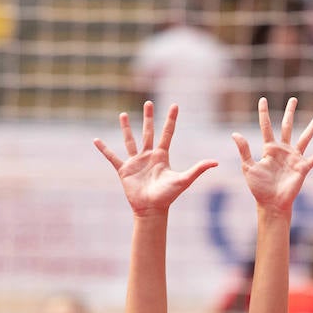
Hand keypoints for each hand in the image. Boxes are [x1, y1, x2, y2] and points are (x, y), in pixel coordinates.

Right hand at [93, 101, 217, 217]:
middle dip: (149, 117)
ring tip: (124, 114)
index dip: (171, 120)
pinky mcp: (124, 170)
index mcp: (162, 156)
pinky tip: (96, 140)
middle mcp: (148, 156)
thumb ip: (198, 169)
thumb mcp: (184, 180)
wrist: (151, 209)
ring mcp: (136, 162)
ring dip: (127, 128)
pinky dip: (104, 150)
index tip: (175, 105)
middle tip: (148, 102)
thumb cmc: (167, 196)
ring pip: (130, 140)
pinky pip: (112, 157)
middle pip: (148, 132)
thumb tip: (216, 162)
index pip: (167, 133)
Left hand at [232, 97, 312, 216]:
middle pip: (287, 126)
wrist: (271, 203)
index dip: (264, 113)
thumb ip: (244, 150)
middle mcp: (283, 150)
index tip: (262, 99)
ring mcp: (294, 157)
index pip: (266, 127)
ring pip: (305, 137)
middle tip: (293, 99)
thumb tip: (235, 133)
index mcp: (269, 149)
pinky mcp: (303, 167)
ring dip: (312, 126)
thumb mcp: (249, 167)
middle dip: (290, 112)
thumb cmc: (259, 188)